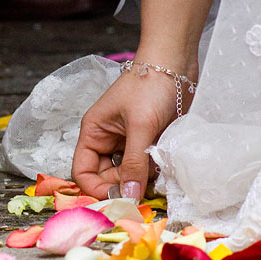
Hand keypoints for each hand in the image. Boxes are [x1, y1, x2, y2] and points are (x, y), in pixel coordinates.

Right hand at [72, 65, 189, 198]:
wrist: (176, 62)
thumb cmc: (151, 86)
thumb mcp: (141, 126)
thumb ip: (134, 164)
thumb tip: (128, 196)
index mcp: (94, 133)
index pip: (83, 172)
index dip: (96, 188)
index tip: (119, 197)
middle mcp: (108, 140)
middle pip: (107, 176)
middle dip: (124, 183)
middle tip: (143, 184)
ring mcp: (128, 141)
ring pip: (128, 173)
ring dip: (141, 176)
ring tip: (155, 166)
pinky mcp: (147, 141)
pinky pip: (145, 165)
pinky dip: (153, 169)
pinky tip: (162, 161)